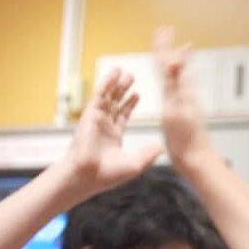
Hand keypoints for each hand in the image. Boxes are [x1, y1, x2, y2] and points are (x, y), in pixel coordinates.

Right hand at [58, 66, 162, 195]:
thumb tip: (162, 148)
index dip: (130, 104)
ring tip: (125, 72)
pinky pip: (100, 95)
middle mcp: (104, 127)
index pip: (123, 116)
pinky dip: (107, 83)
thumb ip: (148, 155)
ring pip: (108, 97)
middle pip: (115, 103)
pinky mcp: (90, 114)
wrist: (86, 176)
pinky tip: (114, 73)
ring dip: (116, 84)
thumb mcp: (135, 165)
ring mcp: (97, 119)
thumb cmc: (106, 175)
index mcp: (114, 137)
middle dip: (123, 90)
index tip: (137, 94)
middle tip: (131, 77)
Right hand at [153, 26, 214, 164]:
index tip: (161, 30)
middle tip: (166, 31)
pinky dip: (176, 80)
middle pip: (174, 65)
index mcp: (181, 91)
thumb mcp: (177, 108)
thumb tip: (176, 59)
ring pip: (178, 75)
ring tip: (177, 48)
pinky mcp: (184, 113)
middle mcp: (185, 94)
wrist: (197, 160)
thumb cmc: (186, 140)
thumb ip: (175, 83)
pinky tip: (178, 81)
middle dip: (168, 48)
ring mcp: (185, 103)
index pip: (169, 63)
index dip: (164, 47)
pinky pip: (178, 89)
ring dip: (174, 60)